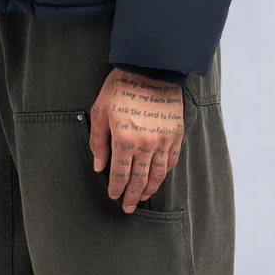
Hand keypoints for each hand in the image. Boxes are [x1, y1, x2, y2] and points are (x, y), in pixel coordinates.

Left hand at [87, 68, 183, 212]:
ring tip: (143, 196)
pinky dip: (165, 172)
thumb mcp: (100, 110)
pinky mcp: (176, 133)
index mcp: (124, 139)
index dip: (116, 188)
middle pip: (139, 180)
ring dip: (150, 189)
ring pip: (157, 174)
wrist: (150, 67)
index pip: (119, 174)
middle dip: (132, 196)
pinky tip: (159, 176)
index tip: (114, 196)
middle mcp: (146, 144)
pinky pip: (172, 161)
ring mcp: (164, 140)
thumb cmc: (121, 86)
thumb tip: (98, 165)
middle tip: (128, 207)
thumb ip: (98, 141)